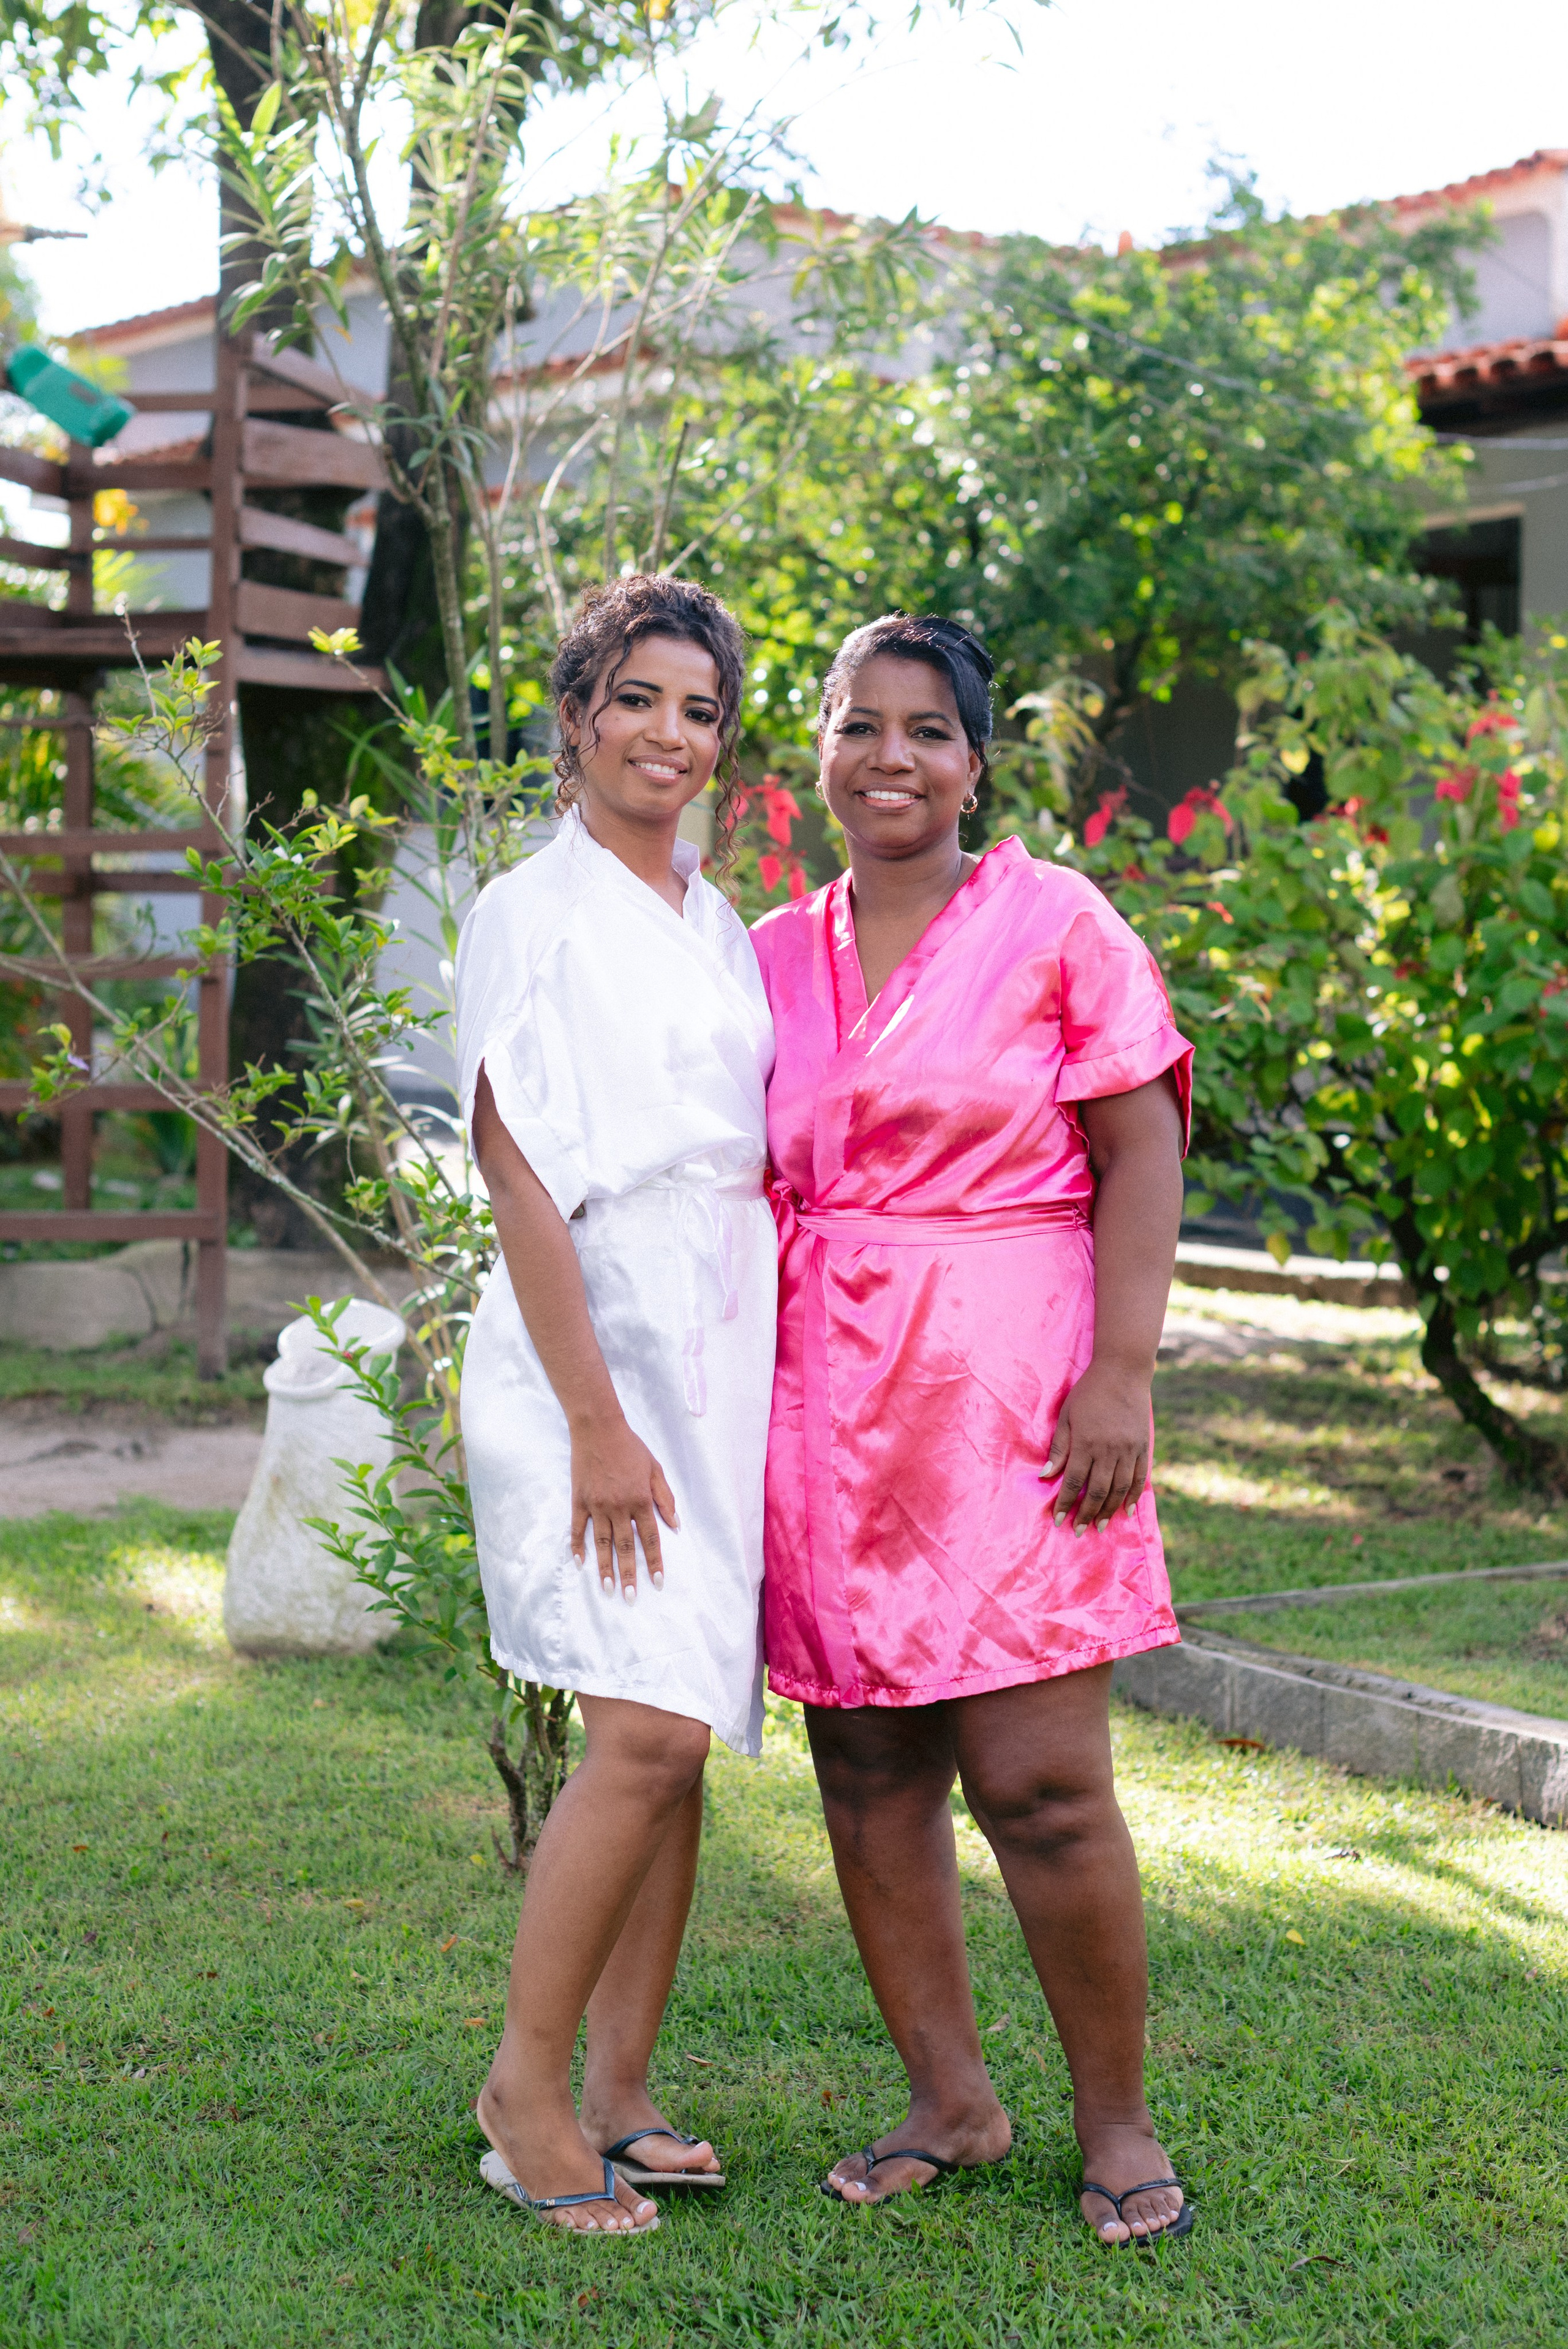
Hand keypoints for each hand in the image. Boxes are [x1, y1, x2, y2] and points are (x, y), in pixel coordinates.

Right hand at [570, 1413, 677, 1600]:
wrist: (598, 1428)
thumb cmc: (630, 1447)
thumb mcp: (655, 1469)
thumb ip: (665, 1498)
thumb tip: (676, 1526)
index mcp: (640, 1499)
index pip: (650, 1538)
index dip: (654, 1561)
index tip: (657, 1582)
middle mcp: (619, 1506)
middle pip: (625, 1547)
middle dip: (629, 1574)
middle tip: (631, 1597)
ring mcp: (596, 1505)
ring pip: (601, 1543)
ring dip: (605, 1568)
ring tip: (608, 1589)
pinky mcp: (579, 1500)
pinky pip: (577, 1528)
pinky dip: (577, 1546)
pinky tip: (580, 1562)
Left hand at [1041, 1362, 1150, 1534]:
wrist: (1123, 1371)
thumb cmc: (1089, 1392)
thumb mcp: (1066, 1415)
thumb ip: (1059, 1447)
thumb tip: (1045, 1475)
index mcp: (1085, 1442)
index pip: (1073, 1481)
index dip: (1066, 1503)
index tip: (1059, 1520)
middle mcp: (1108, 1450)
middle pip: (1097, 1491)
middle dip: (1086, 1514)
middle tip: (1079, 1531)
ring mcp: (1128, 1449)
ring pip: (1119, 1489)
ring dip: (1109, 1511)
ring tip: (1100, 1526)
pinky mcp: (1142, 1446)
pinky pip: (1139, 1478)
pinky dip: (1133, 1496)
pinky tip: (1127, 1510)